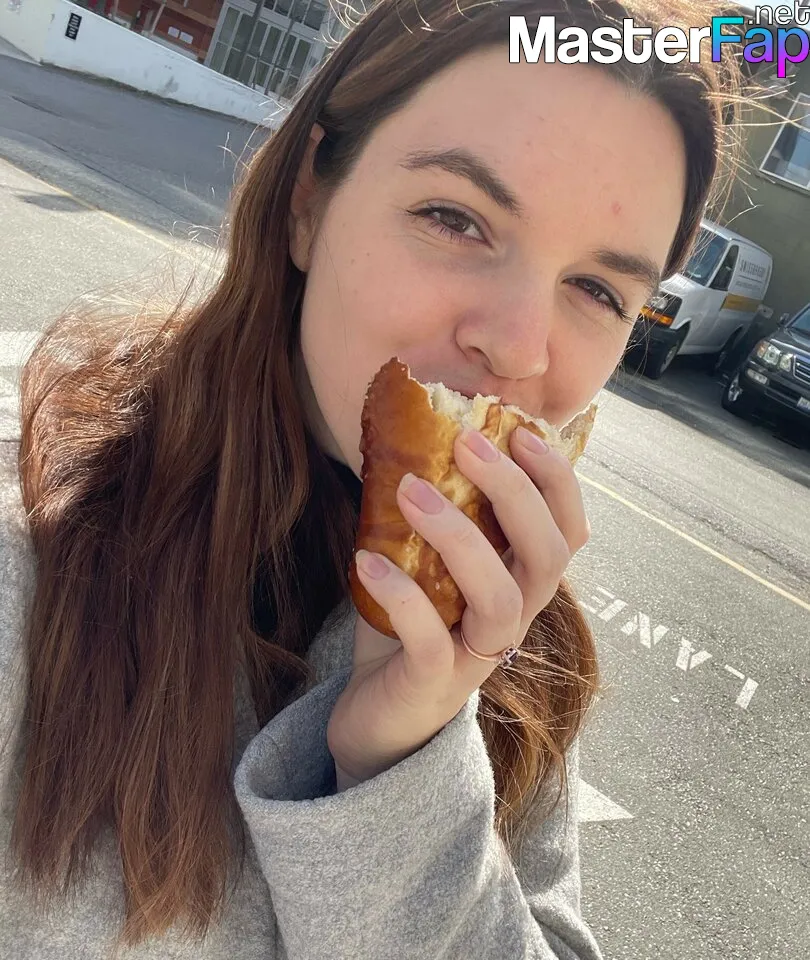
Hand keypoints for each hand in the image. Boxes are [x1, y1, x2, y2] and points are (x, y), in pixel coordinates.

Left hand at [326, 426, 588, 789]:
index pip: (567, 531)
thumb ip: (436, 516)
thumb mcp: (430, 568)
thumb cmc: (408, 632)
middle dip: (514, 492)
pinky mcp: (434, 684)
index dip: (556, 480)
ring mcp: (478, 657)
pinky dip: (401, 595)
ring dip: (459, 535)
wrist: (379, 722)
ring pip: (499, 597)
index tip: (519, 431)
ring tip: (410, 491)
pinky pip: (430, 639)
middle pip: (547, 556)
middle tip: (467, 444)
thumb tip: (413, 437)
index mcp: (519, 585)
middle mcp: (513, 620)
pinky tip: (365, 559)